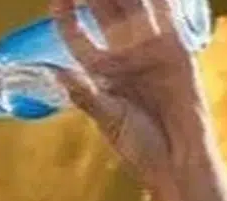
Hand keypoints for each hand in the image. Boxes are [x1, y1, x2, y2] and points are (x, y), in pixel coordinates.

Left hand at [50, 0, 215, 188]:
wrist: (175, 159)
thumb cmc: (138, 145)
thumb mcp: (106, 116)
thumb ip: (82, 92)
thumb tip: (50, 72)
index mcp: (100, 71)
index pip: (78, 35)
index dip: (67, 17)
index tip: (56, 0)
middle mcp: (123, 55)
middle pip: (106, 12)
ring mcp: (150, 49)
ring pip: (134, 8)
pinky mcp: (176, 50)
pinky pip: (167, 16)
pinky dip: (160, 1)